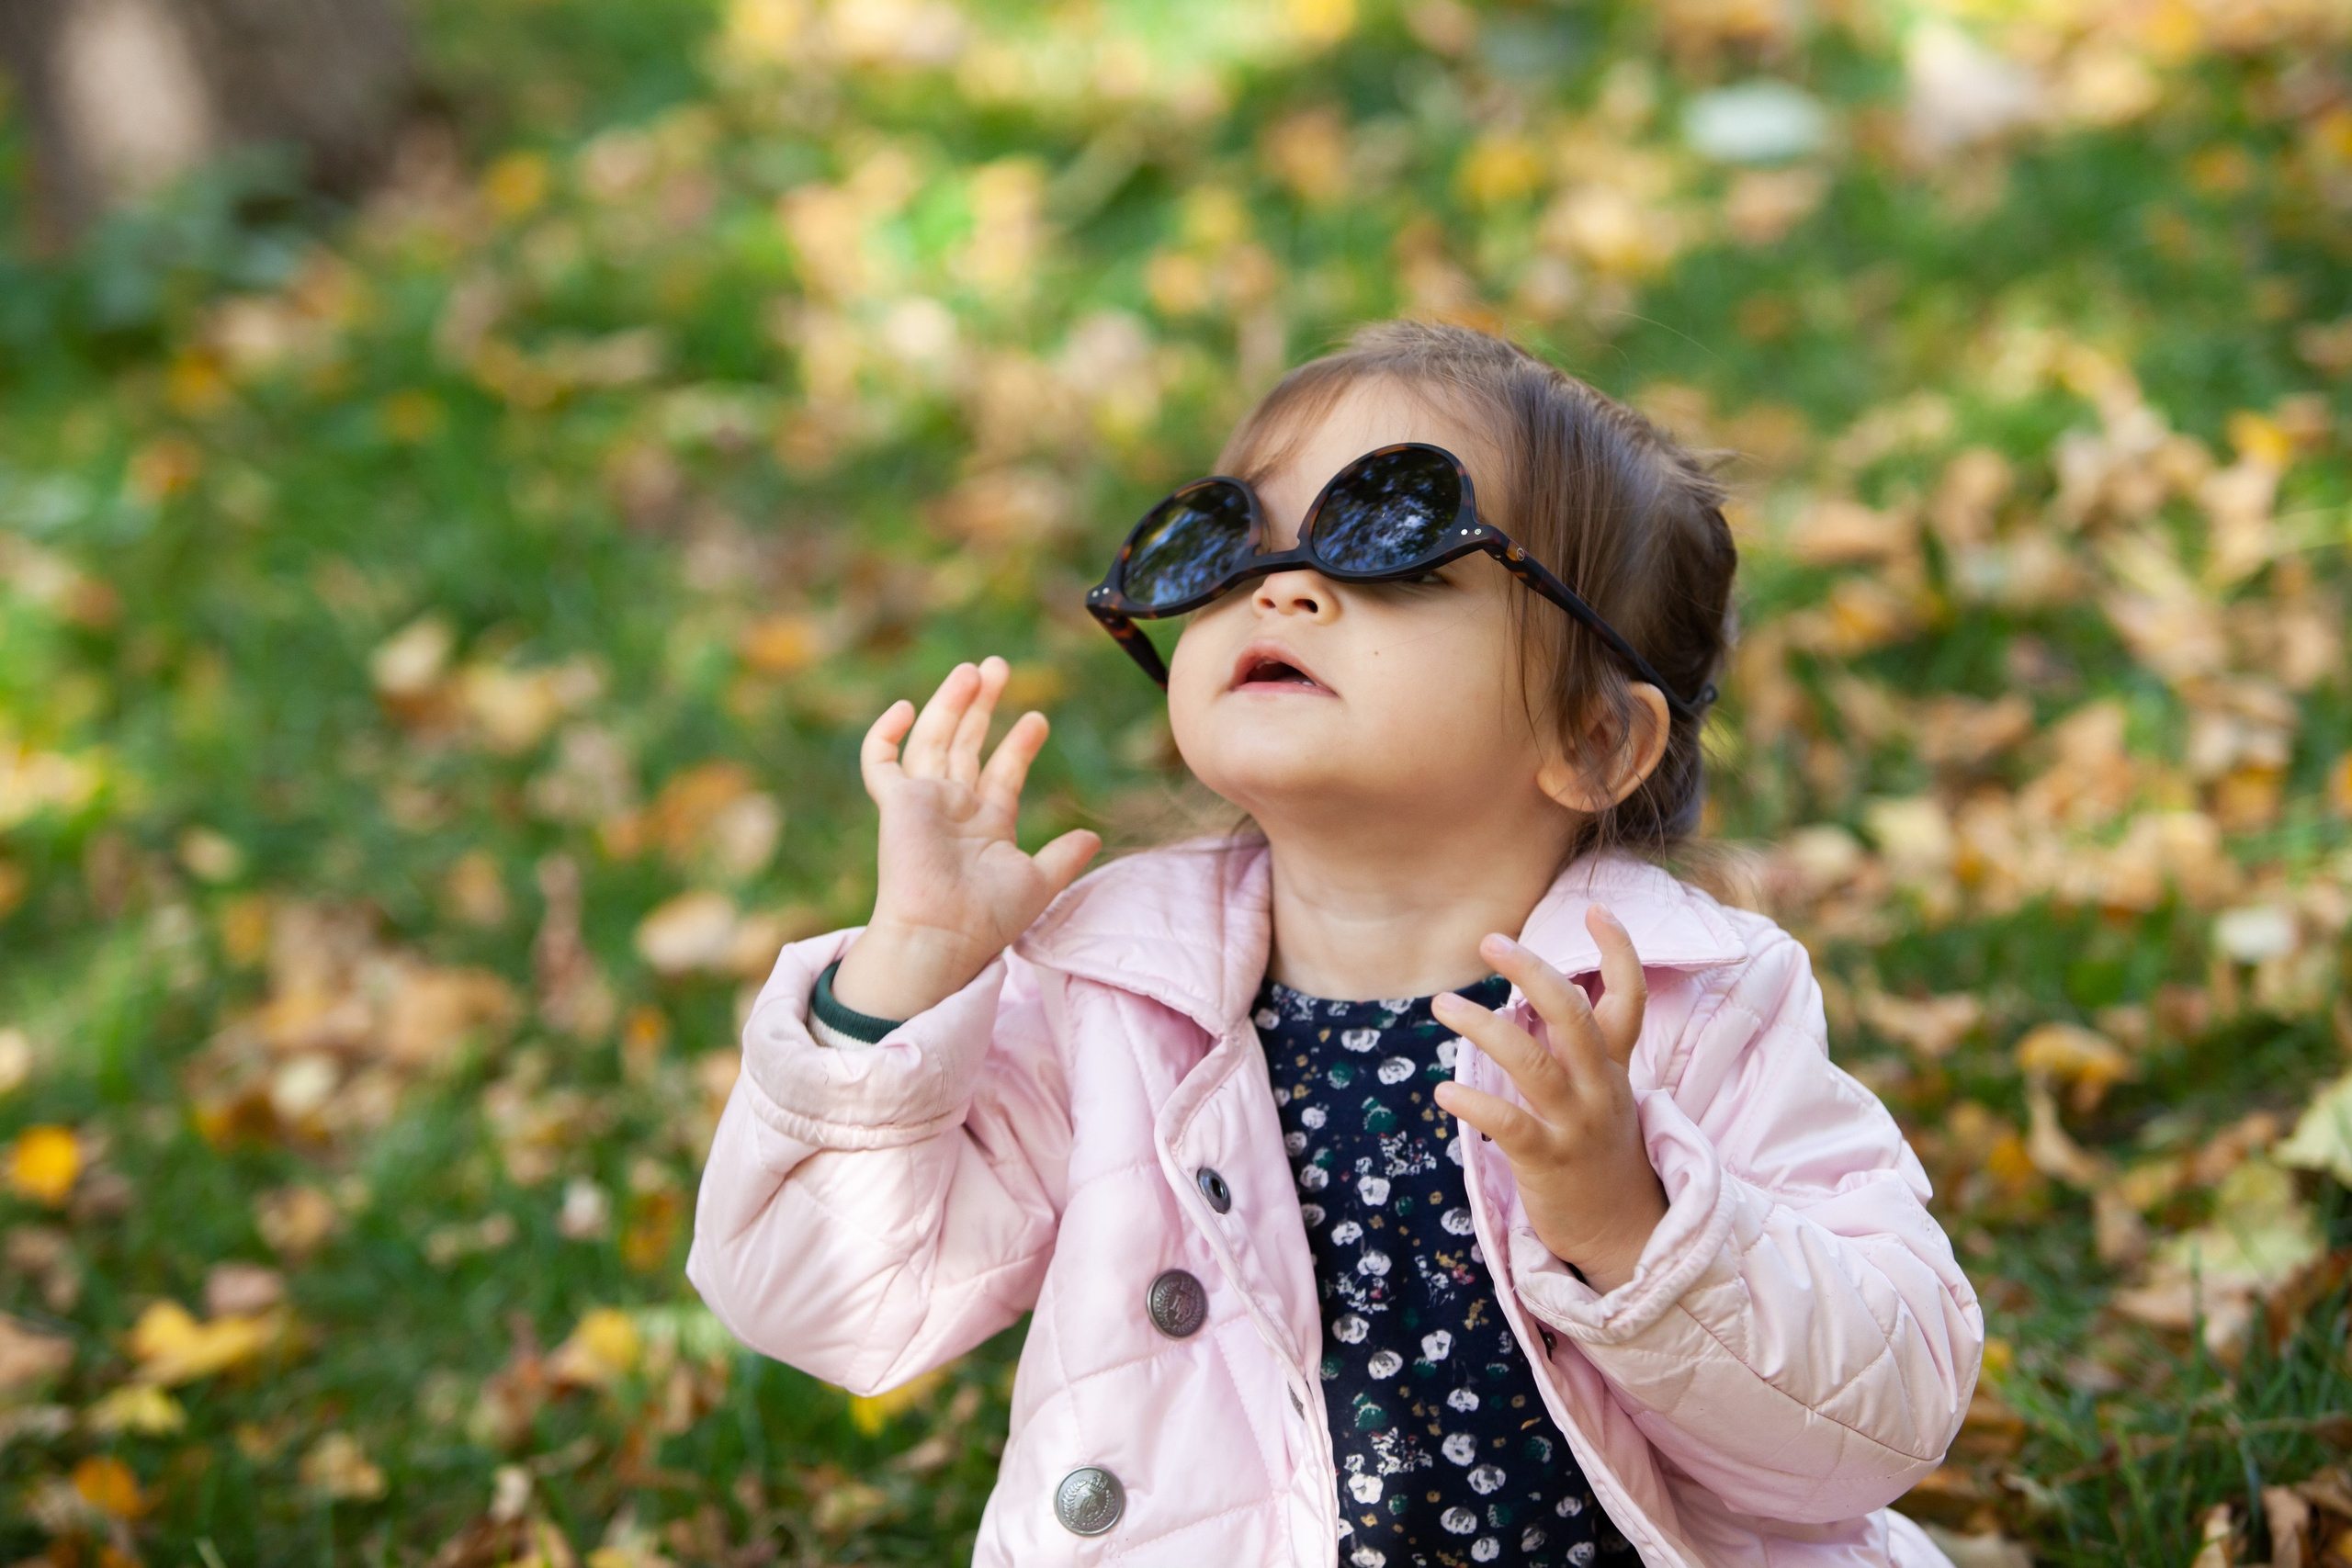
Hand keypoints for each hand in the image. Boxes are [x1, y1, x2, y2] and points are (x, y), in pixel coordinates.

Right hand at [829, 657, 1099, 1020]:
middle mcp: (953, 809)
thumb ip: (1064, 857)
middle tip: (998, 666)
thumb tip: (1093, 836)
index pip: (1003, 772)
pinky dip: (884, 734)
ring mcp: (923, 803)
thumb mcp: (1037, 883)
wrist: (943, 936)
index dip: (1019, 745)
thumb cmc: (987, 919)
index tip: (1037, 718)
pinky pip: (880, 762)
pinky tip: (905, 707)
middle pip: (966, 744)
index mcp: (986, 825)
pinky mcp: (896, 804)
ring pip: (933, 740)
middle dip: (982, 705)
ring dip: (950, 703)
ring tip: (974, 669)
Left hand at [1430, 906, 1665, 1293]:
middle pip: (1574, 1017)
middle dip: (1534, 972)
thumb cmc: (1600, 1154)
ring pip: (1532, 1064)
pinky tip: (1444, 1091)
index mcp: (1613, 1067)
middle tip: (1490, 941)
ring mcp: (1575, 1126)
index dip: (1619, 952)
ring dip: (1484, 1028)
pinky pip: (1509, 1126)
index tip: (1598, 907)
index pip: (1628, 999)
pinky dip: (1476, 1105)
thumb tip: (1542, 993)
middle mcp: (1598, 1088)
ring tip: (1443, 1005)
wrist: (1624, 1235)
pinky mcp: (1548, 1163)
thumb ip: (1578, 1048)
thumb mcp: (1602, 1094)